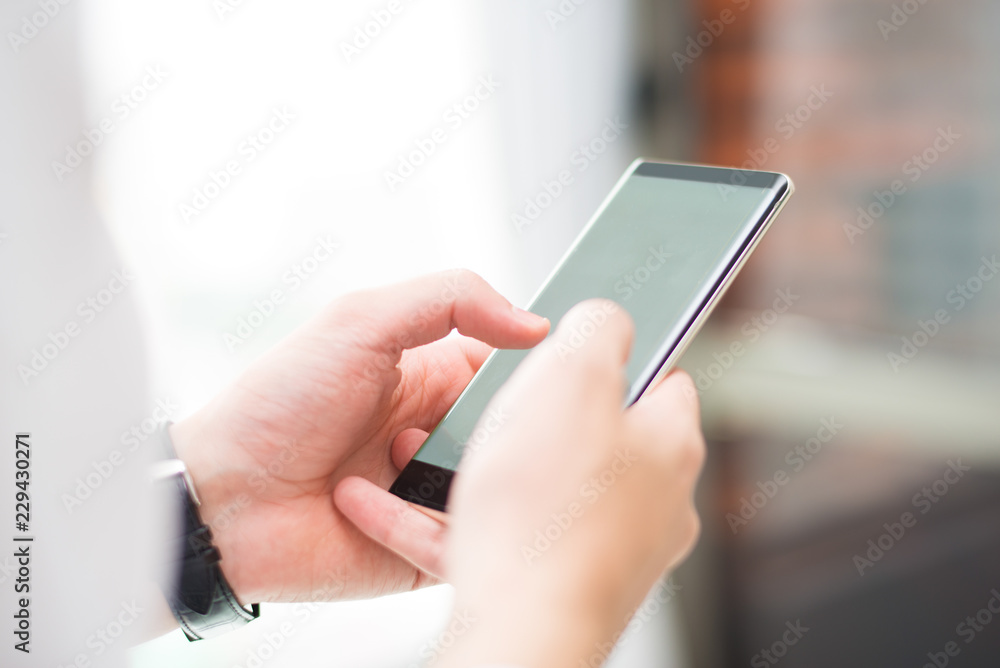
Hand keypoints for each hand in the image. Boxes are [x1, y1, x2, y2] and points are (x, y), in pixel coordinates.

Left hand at [170, 270, 548, 602]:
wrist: (221, 500)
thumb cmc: (278, 405)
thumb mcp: (360, 321)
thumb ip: (451, 299)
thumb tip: (535, 324)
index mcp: (433, 380)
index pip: (513, 371)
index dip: (537, 370)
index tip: (556, 367)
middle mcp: (440, 437)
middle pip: (519, 435)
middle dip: (510, 430)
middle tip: (468, 423)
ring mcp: (433, 496)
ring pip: (503, 493)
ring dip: (465, 478)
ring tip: (404, 460)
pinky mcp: (425, 552)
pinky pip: (466, 545)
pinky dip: (425, 526)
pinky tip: (366, 501)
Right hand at [427, 300, 704, 667]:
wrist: (521, 627)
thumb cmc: (547, 507)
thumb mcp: (571, 374)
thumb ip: (597, 327)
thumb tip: (606, 319)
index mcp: (669, 443)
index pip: (661, 377)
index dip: (611, 355)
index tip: (569, 353)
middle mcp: (654, 501)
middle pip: (596, 434)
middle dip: (536, 417)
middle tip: (492, 410)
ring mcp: (612, 549)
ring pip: (544, 489)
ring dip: (487, 472)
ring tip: (428, 461)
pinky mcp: (564, 584)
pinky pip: (508, 538)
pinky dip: (457, 522)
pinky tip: (404, 514)